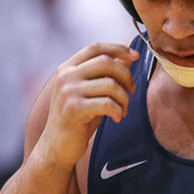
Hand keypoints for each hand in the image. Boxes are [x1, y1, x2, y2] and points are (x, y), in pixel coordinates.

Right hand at [39, 42, 138, 167]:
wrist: (57, 147)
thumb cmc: (79, 118)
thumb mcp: (92, 92)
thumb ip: (106, 74)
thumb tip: (128, 57)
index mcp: (67, 68)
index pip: (96, 47)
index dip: (118, 48)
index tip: (135, 55)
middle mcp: (65, 76)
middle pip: (106, 62)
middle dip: (126, 75)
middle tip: (132, 90)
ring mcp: (67, 91)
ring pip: (110, 84)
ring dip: (124, 98)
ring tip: (123, 110)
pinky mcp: (73, 108)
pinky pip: (107, 103)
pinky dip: (118, 110)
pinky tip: (117, 118)